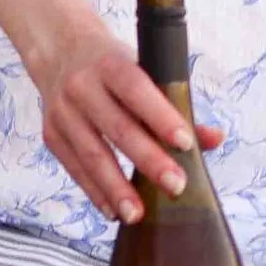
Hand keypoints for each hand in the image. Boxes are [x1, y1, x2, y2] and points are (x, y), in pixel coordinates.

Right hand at [28, 7, 226, 223]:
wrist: (60, 52)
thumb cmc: (113, 66)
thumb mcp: (143, 71)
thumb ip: (177, 105)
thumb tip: (214, 139)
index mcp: (110, 64)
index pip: (137, 89)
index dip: (160, 116)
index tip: (185, 143)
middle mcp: (82, 86)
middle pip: (117, 128)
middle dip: (148, 160)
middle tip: (175, 186)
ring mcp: (63, 112)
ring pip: (92, 154)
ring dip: (116, 187)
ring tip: (137, 213)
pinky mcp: (51, 135)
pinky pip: (74, 168)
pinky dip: (95, 192)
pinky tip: (113, 210)